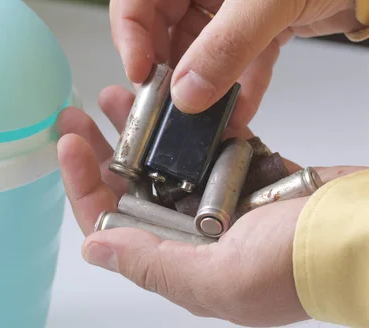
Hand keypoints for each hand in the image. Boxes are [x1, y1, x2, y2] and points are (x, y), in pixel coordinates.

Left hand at [57, 85, 366, 326]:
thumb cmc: (304, 263)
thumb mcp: (220, 277)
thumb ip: (153, 265)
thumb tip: (93, 251)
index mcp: (179, 260)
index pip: (112, 223)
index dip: (83, 184)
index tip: (69, 144)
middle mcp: (193, 233)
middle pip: (131, 187)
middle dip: (101, 149)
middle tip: (78, 116)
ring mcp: (221, 201)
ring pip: (164, 161)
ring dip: (139, 130)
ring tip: (117, 96)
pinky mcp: (248, 173)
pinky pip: (206, 146)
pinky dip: (187, 124)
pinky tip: (170, 100)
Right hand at [110, 0, 364, 130]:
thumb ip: (225, 45)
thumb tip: (187, 93)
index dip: (129, 27)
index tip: (139, 69)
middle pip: (162, 16)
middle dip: (166, 60)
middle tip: (166, 98)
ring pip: (197, 41)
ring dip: (202, 79)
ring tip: (202, 112)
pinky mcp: (255, 15)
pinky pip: (235, 53)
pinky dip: (237, 81)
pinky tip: (237, 109)